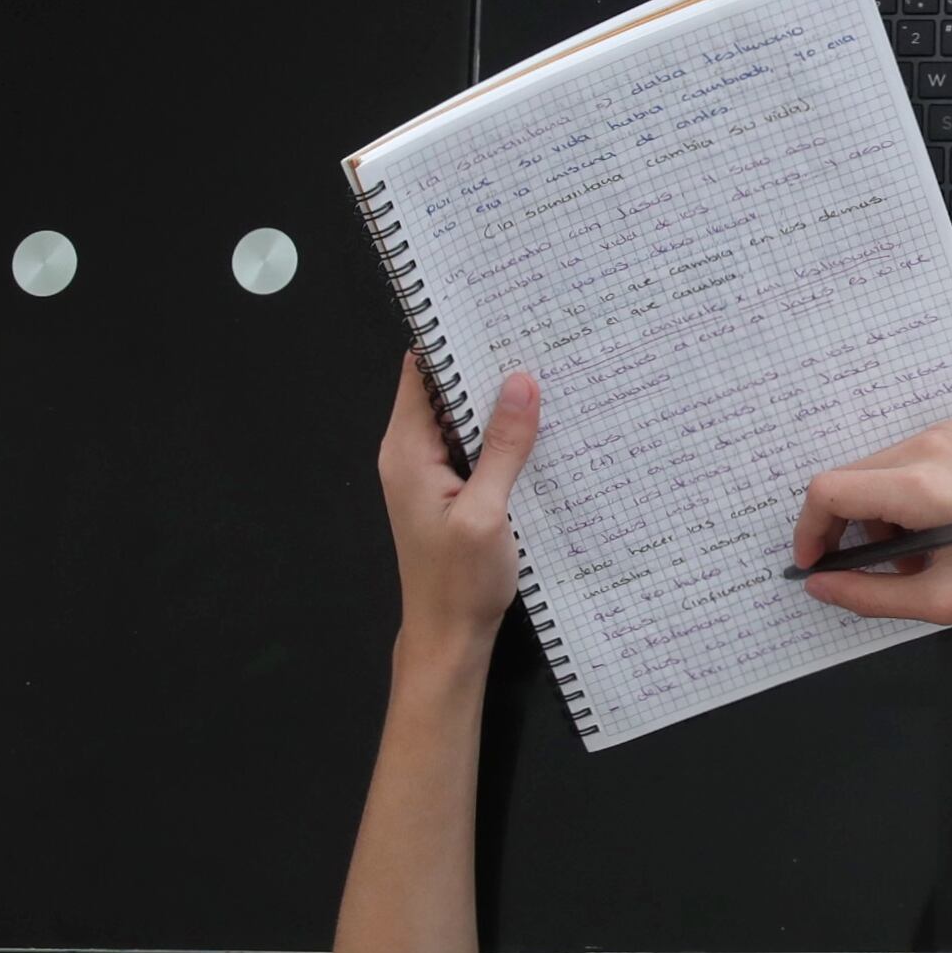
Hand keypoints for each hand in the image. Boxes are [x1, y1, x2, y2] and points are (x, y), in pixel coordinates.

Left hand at [376, 354, 540, 652]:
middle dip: (485, 365)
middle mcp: (410, 455)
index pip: (419, 373)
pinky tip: (538, 426)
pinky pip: (473, 445)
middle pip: (442, 389)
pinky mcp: (449, 490)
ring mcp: (429, 473)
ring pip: (462, 417)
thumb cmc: (459, 583)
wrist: (449, 637)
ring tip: (545, 373)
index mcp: (406, 452)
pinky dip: (501, 433)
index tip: (494, 315)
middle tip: (535, 338)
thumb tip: (520, 383)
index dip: (451, 339)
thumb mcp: (487, 511)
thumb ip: (504, 447)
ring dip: (497, 401)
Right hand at [791, 419, 951, 622]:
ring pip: (881, 472)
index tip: (815, 563)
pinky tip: (942, 532)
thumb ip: (870, 594)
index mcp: (923, 483)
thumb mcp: (944, 599)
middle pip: (852, 480)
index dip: (810, 530)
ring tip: (923, 558)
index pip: (830, 491)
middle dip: (853, 531)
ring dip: (884, 517)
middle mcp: (934, 446)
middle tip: (884, 571)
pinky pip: (913, 461)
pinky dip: (910, 498)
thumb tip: (824, 586)